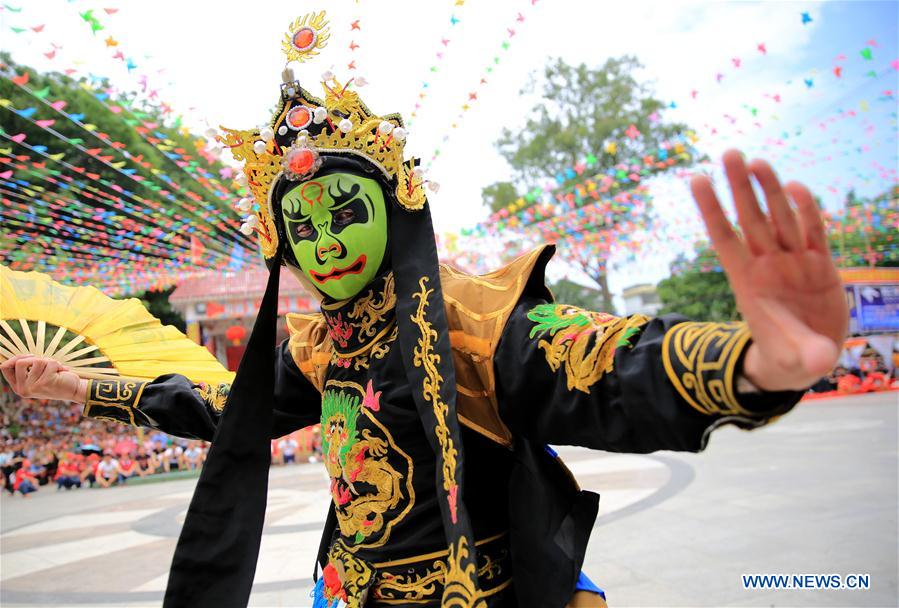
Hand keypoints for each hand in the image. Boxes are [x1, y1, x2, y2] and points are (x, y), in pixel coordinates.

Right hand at [0, 355, 86, 402]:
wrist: (73, 390)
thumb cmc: (55, 378)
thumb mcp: (38, 373)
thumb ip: (27, 366)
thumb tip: (15, 351)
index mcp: (18, 387)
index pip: (4, 367)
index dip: (16, 358)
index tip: (31, 357)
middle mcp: (22, 389)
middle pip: (20, 362)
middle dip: (36, 358)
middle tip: (47, 364)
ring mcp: (32, 387)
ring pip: (37, 361)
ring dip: (50, 362)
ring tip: (56, 370)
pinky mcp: (44, 383)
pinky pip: (49, 363)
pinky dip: (58, 365)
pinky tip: (62, 373)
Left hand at [690, 150, 848, 391]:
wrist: (804, 358)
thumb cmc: (787, 356)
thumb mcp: (795, 360)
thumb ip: (805, 354)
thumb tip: (819, 362)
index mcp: (748, 282)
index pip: (724, 238)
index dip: (712, 209)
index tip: (697, 179)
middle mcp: (768, 265)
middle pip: (751, 219)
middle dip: (740, 188)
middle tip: (729, 153)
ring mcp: (793, 262)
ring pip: (779, 218)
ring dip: (769, 190)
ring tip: (757, 162)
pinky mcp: (820, 264)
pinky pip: (813, 232)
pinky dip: (806, 210)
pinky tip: (796, 187)